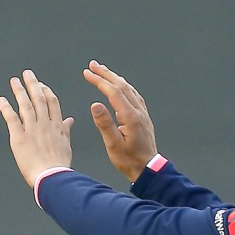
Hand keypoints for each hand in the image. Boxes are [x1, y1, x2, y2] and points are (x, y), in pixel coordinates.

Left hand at [0, 70, 75, 187]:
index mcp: (56, 126)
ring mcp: (32, 130)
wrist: (52, 177)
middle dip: (33, 84)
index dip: (46, 91)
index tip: (41, 84)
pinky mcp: (19, 138)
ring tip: (14, 81)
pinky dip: (6, 108)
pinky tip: (2, 100)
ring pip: (25, 105)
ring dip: (19, 91)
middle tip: (27, 73)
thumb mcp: (66, 145)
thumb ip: (65, 130)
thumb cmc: (59, 166)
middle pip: (38, 99)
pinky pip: (12, 119)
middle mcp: (44, 124)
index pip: (52, 102)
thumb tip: (70, 120)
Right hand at [83, 61, 157, 181]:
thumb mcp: (113, 145)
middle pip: (121, 85)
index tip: (87, 73)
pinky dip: (124, 86)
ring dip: (115, 78)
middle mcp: (138, 111)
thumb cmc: (129, 160)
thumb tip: (95, 104)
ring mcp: (142, 113)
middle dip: (106, 73)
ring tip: (103, 71)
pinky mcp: (143, 117)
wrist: (148, 169)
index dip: (99, 80)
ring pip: (129, 89)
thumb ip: (104, 124)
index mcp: (130, 116)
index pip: (113, 92)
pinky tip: (120, 86)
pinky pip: (134, 95)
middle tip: (92, 65)